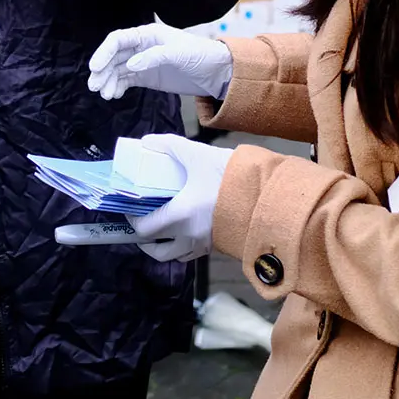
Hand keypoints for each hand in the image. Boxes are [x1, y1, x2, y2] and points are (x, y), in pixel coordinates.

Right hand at [89, 23, 234, 100]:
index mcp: (147, 34)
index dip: (104, 52)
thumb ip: (154, 57)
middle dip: (103, 71)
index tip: (95, 67)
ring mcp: (143, 62)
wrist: (216, 72)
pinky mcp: (147, 77)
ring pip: (118, 70)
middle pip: (114, 57)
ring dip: (109, 81)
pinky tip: (114, 95)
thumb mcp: (179, 53)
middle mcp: (141, 47)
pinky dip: (118, 87)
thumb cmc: (200, 54)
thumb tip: (131, 65)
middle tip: (95, 86)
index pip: (118, 40)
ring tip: (105, 94)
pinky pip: (127, 81)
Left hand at [126, 133, 231, 262]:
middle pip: (157, 250)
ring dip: (164, 246)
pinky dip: (183, 246)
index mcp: (180, 216)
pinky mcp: (218, 245)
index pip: (145, 229)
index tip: (130, 209)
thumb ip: (169, 146)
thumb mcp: (197, 154)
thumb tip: (147, 142)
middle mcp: (189, 236)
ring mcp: (205, 244)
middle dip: (145, 239)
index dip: (132, 220)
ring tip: (162, 229)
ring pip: (175, 256)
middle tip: (143, 221)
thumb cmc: (230, 175)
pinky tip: (185, 228)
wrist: (267, 192)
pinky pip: (193, 253)